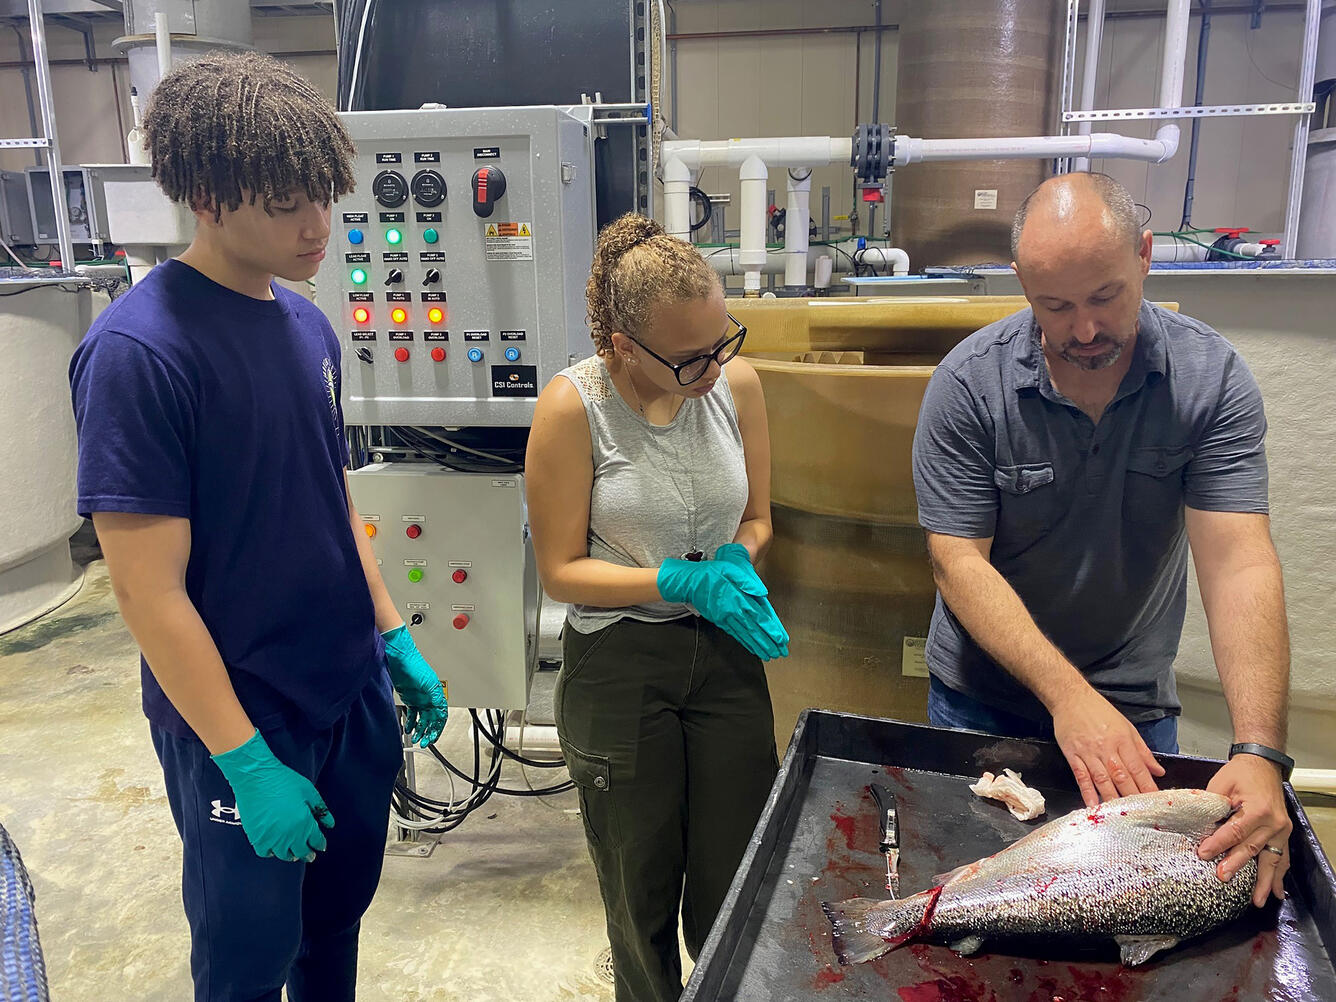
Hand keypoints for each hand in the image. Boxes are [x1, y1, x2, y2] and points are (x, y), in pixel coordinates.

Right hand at [211, 729, 334, 862]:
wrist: (256, 777)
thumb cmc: (284, 781)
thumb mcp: (309, 792)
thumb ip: (321, 810)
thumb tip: (330, 824)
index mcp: (304, 822)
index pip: (316, 841)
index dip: (320, 844)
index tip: (321, 846)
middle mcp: (289, 834)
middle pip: (301, 851)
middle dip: (308, 853)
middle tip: (310, 855)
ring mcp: (272, 838)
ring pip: (284, 855)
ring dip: (291, 854)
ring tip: (293, 853)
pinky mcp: (256, 838)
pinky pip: (266, 852)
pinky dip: (272, 852)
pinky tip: (275, 848)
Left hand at [383, 625, 448, 745]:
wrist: (400, 657)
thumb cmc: (414, 665)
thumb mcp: (426, 682)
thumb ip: (434, 696)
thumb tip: (440, 710)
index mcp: (436, 694)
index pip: (441, 716)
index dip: (438, 728)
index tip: (432, 738)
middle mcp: (429, 697)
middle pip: (432, 719)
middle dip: (429, 732)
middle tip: (423, 741)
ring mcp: (419, 698)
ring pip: (423, 718)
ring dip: (420, 729)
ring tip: (415, 738)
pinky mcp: (409, 697)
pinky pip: (413, 713)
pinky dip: (411, 722)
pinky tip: (408, 728)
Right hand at [713, 544, 791, 658]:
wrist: (690, 581)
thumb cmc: (712, 573)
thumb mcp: (732, 569)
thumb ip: (748, 581)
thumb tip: (762, 592)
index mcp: (739, 599)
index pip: (760, 617)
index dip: (771, 629)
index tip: (781, 639)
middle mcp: (733, 612)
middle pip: (754, 630)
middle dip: (768, 642)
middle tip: (780, 652)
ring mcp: (726, 618)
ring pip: (745, 635)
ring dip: (758, 646)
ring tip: (768, 654)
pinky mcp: (720, 620)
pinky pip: (735, 634)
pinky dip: (745, 642)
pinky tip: (751, 647)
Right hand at [1050, 685, 1164, 807]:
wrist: (1071, 698)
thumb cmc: (1099, 711)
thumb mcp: (1127, 727)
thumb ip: (1142, 751)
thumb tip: (1157, 770)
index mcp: (1123, 740)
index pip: (1138, 768)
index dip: (1147, 786)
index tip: (1156, 801)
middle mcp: (1107, 748)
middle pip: (1122, 777)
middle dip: (1133, 796)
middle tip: (1142, 814)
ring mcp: (1088, 752)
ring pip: (1102, 779)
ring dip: (1111, 798)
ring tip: (1119, 815)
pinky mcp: (1072, 755)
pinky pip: (1081, 776)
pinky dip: (1087, 792)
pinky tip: (1093, 805)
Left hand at [1197, 753, 1291, 905]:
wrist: (1263, 765)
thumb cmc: (1240, 774)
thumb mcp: (1221, 784)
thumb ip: (1212, 807)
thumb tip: (1200, 829)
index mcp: (1257, 808)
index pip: (1235, 831)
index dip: (1218, 843)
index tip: (1203, 854)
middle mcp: (1273, 822)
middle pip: (1252, 847)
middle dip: (1236, 864)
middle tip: (1223, 878)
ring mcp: (1282, 830)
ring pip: (1271, 859)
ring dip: (1263, 881)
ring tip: (1256, 900)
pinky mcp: (1284, 834)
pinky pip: (1282, 858)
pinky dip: (1278, 875)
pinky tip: (1275, 891)